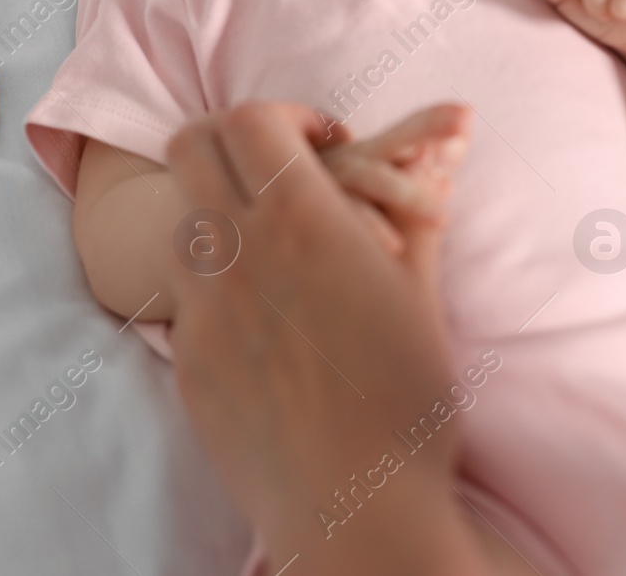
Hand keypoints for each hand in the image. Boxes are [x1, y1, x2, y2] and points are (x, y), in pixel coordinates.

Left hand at [164, 102, 493, 574]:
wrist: (357, 509)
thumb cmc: (408, 401)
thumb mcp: (420, 293)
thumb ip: (417, 209)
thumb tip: (443, 141)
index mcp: (301, 224)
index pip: (251, 120)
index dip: (286, 115)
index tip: (324, 143)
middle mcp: (236, 255)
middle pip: (192, 147)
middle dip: (234, 140)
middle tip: (282, 171)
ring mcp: (199, 311)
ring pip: (182, 222)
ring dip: (219, 212)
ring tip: (273, 248)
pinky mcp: (185, 363)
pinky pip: (183, 297)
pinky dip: (216, 283)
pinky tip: (265, 319)